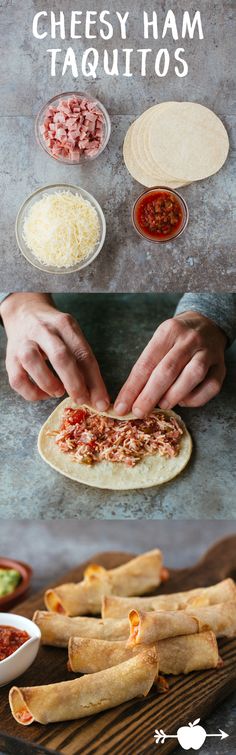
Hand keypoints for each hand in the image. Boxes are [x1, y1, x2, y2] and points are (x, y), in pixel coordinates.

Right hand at [1, 293, 109, 407]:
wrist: (24, 313)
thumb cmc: (54, 331)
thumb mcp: (71, 336)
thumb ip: (83, 363)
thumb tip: (96, 396)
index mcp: (64, 325)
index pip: (83, 354)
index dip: (94, 381)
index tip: (101, 402)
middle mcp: (43, 331)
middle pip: (60, 357)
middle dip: (74, 383)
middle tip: (82, 400)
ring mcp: (23, 343)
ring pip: (33, 363)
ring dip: (49, 384)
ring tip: (59, 392)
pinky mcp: (10, 358)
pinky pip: (18, 380)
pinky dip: (33, 392)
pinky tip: (44, 393)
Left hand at [114, 311, 226, 416]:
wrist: (207, 324)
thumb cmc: (176, 340)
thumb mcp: (159, 343)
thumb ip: (147, 368)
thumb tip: (130, 399)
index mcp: (168, 331)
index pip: (146, 363)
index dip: (132, 388)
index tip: (121, 406)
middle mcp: (190, 339)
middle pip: (168, 370)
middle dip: (150, 395)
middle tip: (138, 412)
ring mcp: (208, 352)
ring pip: (192, 376)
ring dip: (174, 396)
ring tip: (162, 405)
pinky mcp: (221, 367)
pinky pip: (210, 387)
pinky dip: (195, 399)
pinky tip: (183, 401)